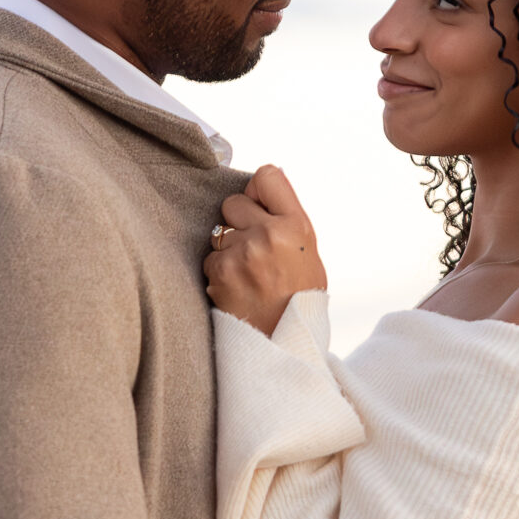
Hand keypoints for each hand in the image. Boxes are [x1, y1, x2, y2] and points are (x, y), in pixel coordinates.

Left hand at [204, 165, 327, 335]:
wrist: (286, 344)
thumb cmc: (299, 297)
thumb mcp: (308, 251)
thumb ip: (286, 216)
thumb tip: (262, 178)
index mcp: (297, 225)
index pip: (266, 175)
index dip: (258, 191)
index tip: (260, 207)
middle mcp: (269, 233)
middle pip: (233, 201)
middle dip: (238, 221)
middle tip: (254, 249)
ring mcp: (242, 253)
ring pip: (218, 231)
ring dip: (227, 249)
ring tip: (248, 275)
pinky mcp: (220, 272)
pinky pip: (209, 258)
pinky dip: (219, 272)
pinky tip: (237, 288)